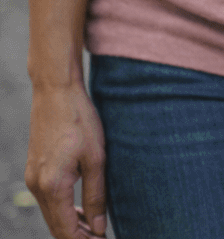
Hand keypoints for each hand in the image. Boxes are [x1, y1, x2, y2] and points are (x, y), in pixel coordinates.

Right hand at [25, 84, 105, 237]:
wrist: (56, 91)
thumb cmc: (80, 120)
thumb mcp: (96, 158)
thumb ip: (96, 196)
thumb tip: (98, 228)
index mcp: (53, 186)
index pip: (66, 231)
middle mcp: (37, 186)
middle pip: (56, 227)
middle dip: (77, 236)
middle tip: (100, 236)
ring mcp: (33, 178)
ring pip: (50, 214)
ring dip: (69, 224)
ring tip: (93, 226)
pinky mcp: (34, 169)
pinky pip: (47, 199)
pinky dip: (61, 208)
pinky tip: (79, 206)